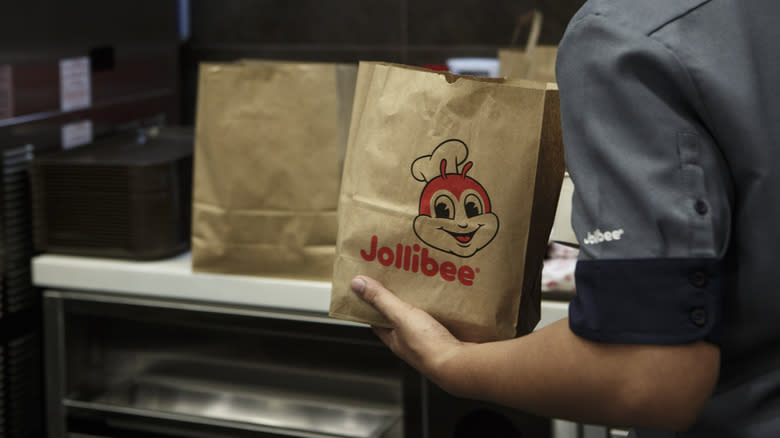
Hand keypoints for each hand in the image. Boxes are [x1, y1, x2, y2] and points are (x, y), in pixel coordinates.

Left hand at [350, 275, 467, 381]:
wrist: (459, 364)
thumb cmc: (428, 347)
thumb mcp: (400, 316)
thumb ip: (381, 300)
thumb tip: (357, 285)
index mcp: (394, 339)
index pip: (377, 320)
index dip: (373, 304)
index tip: (372, 288)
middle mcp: (410, 342)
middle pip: (400, 318)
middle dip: (400, 301)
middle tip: (401, 281)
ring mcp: (429, 342)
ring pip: (422, 319)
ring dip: (422, 304)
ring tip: (424, 286)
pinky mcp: (446, 340)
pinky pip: (441, 320)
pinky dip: (440, 309)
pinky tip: (445, 300)